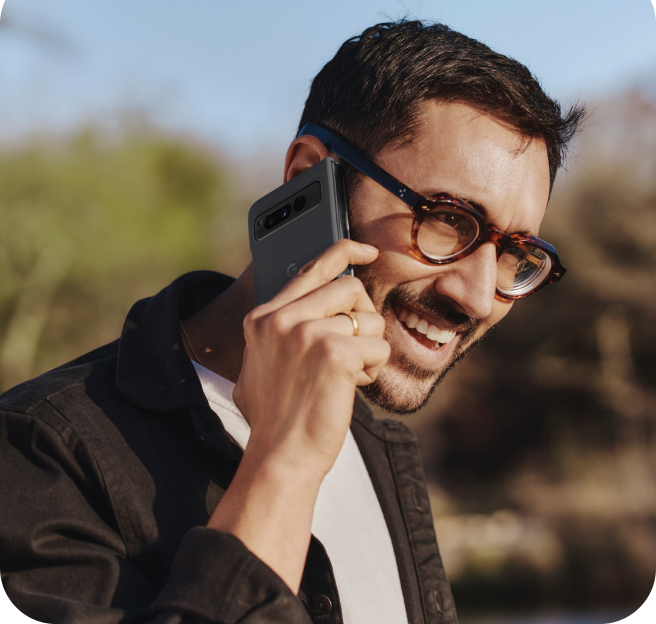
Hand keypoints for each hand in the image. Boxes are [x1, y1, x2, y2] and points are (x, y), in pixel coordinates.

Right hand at [207, 239, 389, 591]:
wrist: (280, 457)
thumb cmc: (276, 417)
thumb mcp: (261, 365)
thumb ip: (279, 332)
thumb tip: (310, 308)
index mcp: (264, 318)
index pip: (312, 268)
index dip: (345, 250)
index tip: (368, 250)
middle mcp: (282, 318)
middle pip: (349, 287)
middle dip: (363, 316)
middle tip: (356, 347)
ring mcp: (307, 332)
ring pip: (368, 317)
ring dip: (369, 346)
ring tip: (351, 374)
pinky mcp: (335, 353)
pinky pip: (377, 345)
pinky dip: (374, 367)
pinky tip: (354, 386)